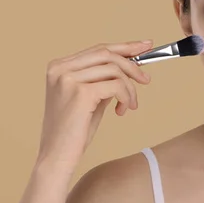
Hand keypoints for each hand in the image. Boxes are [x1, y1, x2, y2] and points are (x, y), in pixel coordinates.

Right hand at [36, 40, 152, 170]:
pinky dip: (126, 96)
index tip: (145, 45)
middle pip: (107, 54)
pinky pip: (116, 86)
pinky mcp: (81, 93)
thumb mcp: (90, 97)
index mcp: (59, 66)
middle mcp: (61, 69)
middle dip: (132, 64)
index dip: (124, 46)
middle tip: (146, 79)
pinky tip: (123, 110)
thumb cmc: (74, 131)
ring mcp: (68, 79)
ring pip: (114, 70)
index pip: (98, 49)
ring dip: (129, 88)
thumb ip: (104, 79)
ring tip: (130, 105)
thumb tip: (132, 64)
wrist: (57, 157)